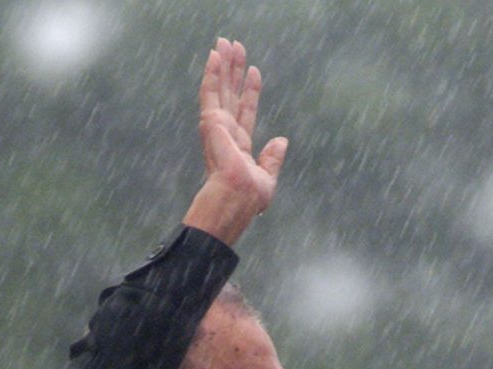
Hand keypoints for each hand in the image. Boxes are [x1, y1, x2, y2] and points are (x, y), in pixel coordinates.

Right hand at [183, 39, 287, 245]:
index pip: (246, 113)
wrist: (235, 201)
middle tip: (234, 46)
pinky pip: (211, 92)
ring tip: (224, 42)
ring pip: (220, 89)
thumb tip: (282, 141)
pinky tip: (214, 55)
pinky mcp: (211, 123)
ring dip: (222, 65)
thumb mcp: (267, 180)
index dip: (250, 93)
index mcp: (239, 148)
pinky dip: (212, 72)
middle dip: (233, 72)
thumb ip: (272, 159)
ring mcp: (217, 128)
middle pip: (231, 96)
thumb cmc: (247, 201)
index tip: (255, 72)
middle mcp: (227, 135)